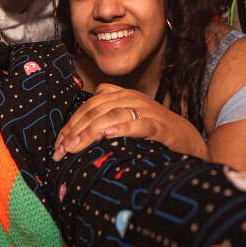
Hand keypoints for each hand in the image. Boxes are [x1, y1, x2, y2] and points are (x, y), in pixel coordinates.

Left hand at [52, 83, 206, 160]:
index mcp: (122, 95)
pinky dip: (123, 128)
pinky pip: (140, 125)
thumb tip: (83, 118)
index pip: (88, 106)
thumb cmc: (155, 130)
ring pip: (112, 115)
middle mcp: (132, 99)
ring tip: (76, 146)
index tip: (58, 145)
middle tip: (62, 151)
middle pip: (96, 110)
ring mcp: (147, 111)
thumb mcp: (129, 116)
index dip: (71, 124)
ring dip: (90, 131)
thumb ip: (109, 110)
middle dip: (75, 131)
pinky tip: (108, 135)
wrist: (188, 137)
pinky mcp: (160, 126)